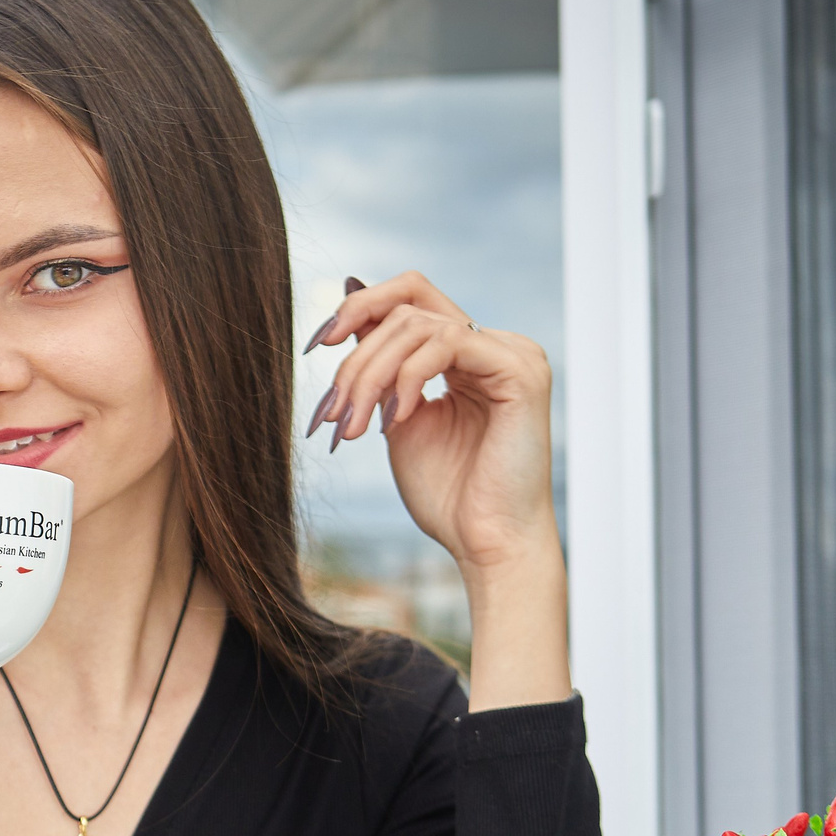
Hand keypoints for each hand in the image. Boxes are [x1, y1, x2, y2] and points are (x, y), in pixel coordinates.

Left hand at [306, 275, 568, 710]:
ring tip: (354, 428)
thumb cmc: (448, 495)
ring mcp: (512, 353)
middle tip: (332, 411)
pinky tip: (394, 419)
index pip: (411, 298)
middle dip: (357, 355)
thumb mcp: (397, 418)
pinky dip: (407, 377)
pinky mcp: (520, 371)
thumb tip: (347, 291)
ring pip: (419, 325)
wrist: (487, 544)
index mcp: (468, 354)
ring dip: (371, 374)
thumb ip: (379, 365)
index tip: (315, 346)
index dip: (359, 309)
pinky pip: (448, 343)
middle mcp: (494, 345)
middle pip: (409, 305)